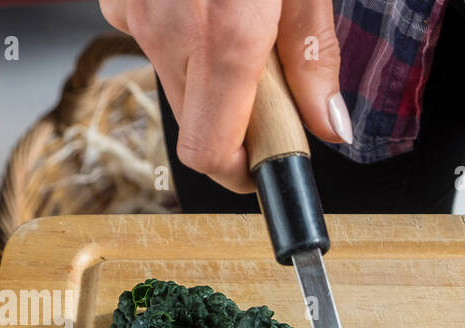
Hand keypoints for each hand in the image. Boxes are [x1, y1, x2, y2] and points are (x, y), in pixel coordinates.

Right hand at [100, 0, 349, 191]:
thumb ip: (313, 57)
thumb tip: (329, 128)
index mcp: (225, 37)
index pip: (210, 153)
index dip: (238, 173)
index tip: (261, 166)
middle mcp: (169, 31)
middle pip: (196, 124)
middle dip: (234, 117)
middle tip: (267, 77)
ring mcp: (136, 13)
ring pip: (176, 82)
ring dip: (209, 74)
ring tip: (237, 21)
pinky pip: (153, 40)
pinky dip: (181, 36)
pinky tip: (205, 3)